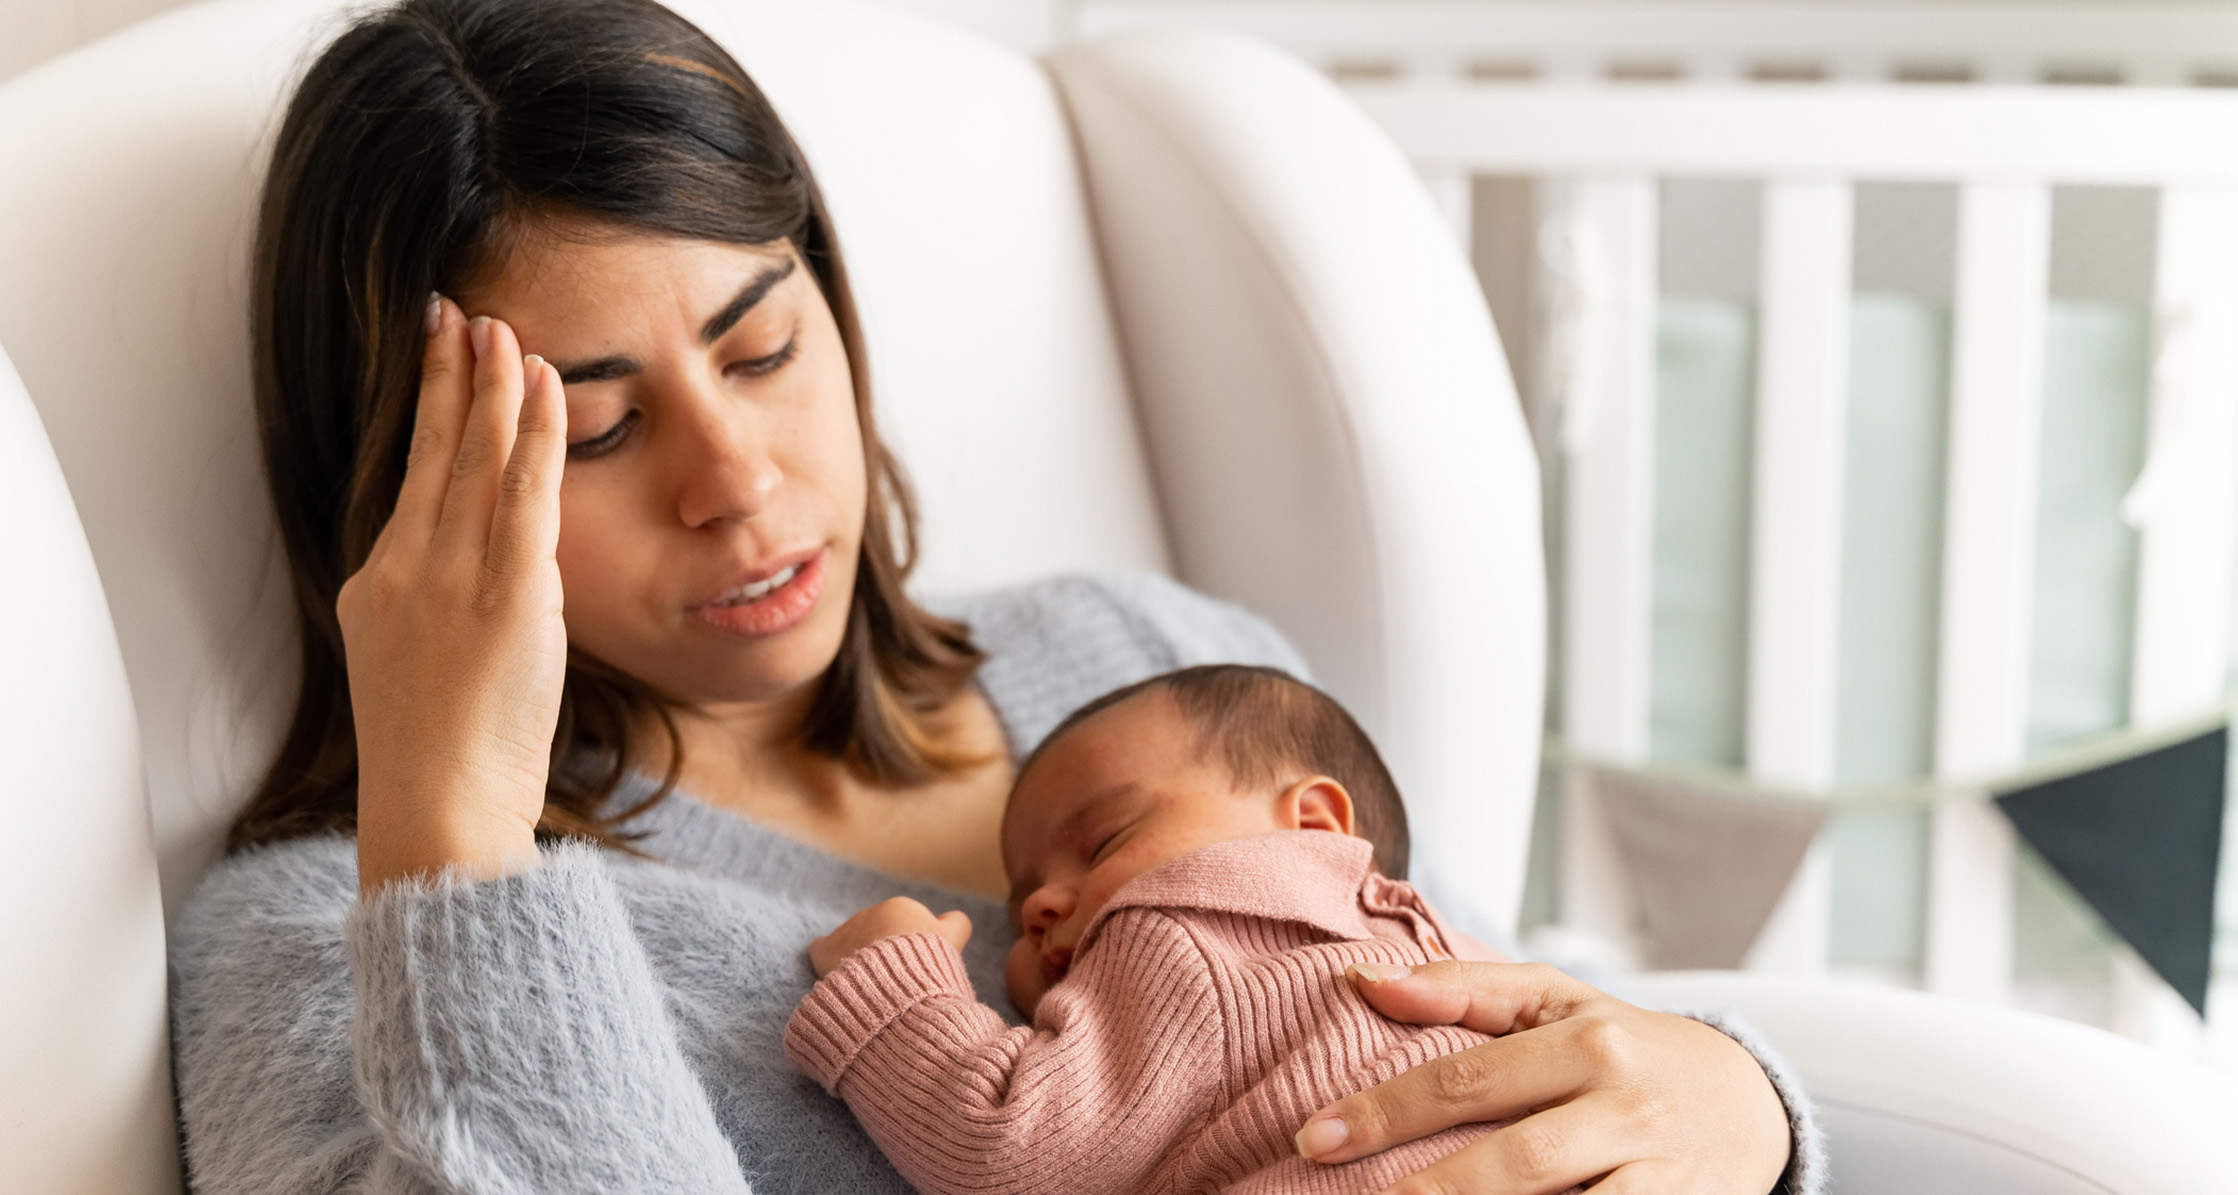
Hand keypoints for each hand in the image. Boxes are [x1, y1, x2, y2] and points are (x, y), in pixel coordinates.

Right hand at [341, 298, 569, 895]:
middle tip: (458, 313)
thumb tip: (488, 584)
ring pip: (476, 459)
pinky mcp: (507, 594)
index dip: (427, 412)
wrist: (437, 809)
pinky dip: (538, 434)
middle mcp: (407, 569)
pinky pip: (525, 493)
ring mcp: (453, 578)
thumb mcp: (420, 672)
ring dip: (493, 387)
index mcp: (379, 587)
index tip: (436, 356)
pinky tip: (546, 387)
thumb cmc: (441, 765)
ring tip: (502, 329)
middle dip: (449, 376)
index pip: (409, 478)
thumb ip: (445, 614)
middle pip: (432, 451)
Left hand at [810, 897, 973, 976]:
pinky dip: (827, 962)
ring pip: (850, 943)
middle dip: (880, 953)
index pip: (905, 921)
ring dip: (856, 960)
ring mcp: (847, 930)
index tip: (912, 965)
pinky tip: (836, 979)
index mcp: (902, 907)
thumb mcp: (952, 941)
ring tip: (867, 987)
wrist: (898, 988)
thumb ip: (955, 924)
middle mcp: (871, 913)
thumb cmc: (930, 965)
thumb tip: (953, 918)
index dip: (909, 943)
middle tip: (890, 981)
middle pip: (876, 934)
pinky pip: (821, 949)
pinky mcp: (825, 950)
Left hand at [1296, 961, 1789, 1193]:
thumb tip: (1364, 982)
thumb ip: (1462, 989)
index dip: (1388, 1111)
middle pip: (1514, 1160)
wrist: (1751, 1099)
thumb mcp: (1556, 1001)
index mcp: (1585, 1041)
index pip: (1468, 1079)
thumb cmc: (1626, 1046)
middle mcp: (1623, 1106)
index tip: (1317, 1137)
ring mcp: (1657, 1172)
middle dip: (1431, 1190)